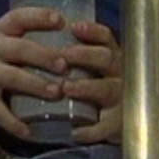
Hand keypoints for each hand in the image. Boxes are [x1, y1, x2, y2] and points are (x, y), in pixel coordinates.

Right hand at [0, 7, 68, 138]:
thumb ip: (25, 36)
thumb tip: (71, 39)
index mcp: (0, 30)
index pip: (20, 17)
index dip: (40, 17)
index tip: (60, 21)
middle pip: (20, 49)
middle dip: (44, 56)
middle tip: (65, 65)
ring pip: (13, 78)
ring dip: (36, 84)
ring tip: (56, 92)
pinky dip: (12, 122)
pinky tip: (28, 131)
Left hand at [61, 21, 121, 143]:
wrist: (120, 123)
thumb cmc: (95, 87)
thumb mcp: (91, 67)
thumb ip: (72, 55)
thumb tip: (38, 35)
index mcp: (110, 56)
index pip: (105, 37)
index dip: (92, 31)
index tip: (74, 27)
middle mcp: (118, 74)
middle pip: (106, 58)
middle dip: (85, 55)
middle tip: (64, 56)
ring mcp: (120, 99)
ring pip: (106, 89)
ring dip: (86, 87)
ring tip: (66, 88)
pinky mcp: (116, 125)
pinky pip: (105, 127)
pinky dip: (90, 130)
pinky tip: (74, 131)